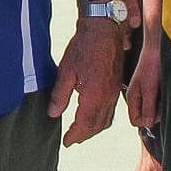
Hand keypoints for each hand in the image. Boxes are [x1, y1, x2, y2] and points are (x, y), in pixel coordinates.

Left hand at [49, 20, 120, 145]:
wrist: (104, 29)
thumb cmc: (83, 47)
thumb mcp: (65, 71)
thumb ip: (60, 95)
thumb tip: (53, 114)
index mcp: (94, 95)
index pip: (85, 125)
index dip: (75, 135)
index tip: (66, 142)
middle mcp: (108, 97)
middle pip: (98, 126)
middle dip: (84, 135)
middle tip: (72, 139)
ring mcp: (114, 92)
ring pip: (107, 119)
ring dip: (94, 129)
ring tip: (81, 131)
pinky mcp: (116, 85)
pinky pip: (112, 109)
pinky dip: (102, 118)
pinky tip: (93, 115)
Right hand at [124, 29, 162, 130]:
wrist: (158, 49)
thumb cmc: (152, 66)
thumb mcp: (150, 89)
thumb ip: (148, 107)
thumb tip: (148, 124)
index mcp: (133, 98)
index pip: (136, 121)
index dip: (146, 120)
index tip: (156, 113)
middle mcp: (138, 98)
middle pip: (146, 117)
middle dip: (156, 114)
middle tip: (162, 102)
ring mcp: (146, 94)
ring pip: (154, 110)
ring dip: (162, 107)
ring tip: (165, 94)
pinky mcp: (154, 90)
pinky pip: (159, 103)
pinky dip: (164, 100)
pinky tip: (166, 91)